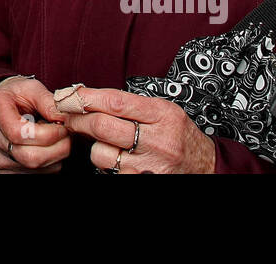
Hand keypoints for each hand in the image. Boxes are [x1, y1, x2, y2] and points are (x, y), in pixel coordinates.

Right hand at [0, 76, 70, 172]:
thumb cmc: (15, 95)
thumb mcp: (31, 88)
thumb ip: (47, 101)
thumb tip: (64, 117)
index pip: (20, 134)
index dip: (48, 134)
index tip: (61, 124)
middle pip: (31, 157)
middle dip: (59, 147)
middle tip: (66, 132)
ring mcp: (0, 158)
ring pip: (37, 168)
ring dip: (56, 155)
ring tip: (54, 137)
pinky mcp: (7, 170)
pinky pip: (36, 175)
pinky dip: (49, 163)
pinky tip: (46, 147)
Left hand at [59, 86, 214, 173]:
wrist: (205, 166)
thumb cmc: (180, 135)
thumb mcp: (164, 110)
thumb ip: (132, 104)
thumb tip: (88, 98)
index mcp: (162, 114)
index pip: (115, 102)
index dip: (86, 98)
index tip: (70, 95)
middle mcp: (157, 140)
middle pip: (102, 127)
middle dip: (78, 120)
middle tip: (69, 116)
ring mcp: (149, 165)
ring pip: (101, 153)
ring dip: (93, 146)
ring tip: (103, 141)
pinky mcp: (142, 180)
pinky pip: (109, 172)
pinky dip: (106, 163)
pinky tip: (114, 156)